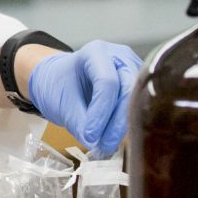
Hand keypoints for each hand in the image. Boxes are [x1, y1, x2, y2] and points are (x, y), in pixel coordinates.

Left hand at [25, 41, 143, 156]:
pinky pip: (138, 105)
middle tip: (104, 145)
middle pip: (127, 90)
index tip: (91, 136)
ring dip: (122, 125)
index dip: (101, 112)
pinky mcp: (138, 85)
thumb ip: (79, 123)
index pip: (106, 82)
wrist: (59, 79)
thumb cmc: (59, 85)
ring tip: (106, 145)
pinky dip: (126, 123)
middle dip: (116, 122)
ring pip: (137, 99)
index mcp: (96, 52)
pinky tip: (114, 138)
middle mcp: (119, 56)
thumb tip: (95, 142)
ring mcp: (132, 69)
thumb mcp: (62, 104)